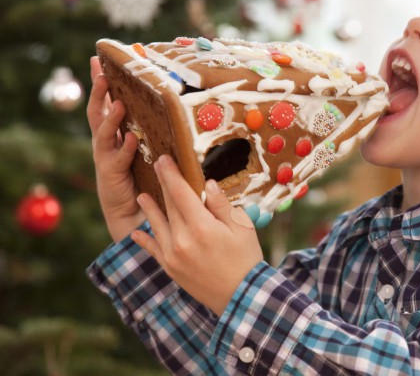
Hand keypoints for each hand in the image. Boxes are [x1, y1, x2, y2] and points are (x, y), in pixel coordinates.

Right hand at [87, 57, 143, 241]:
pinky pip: (118, 159)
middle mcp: (105, 142)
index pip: (105, 102)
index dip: (100, 81)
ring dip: (111, 118)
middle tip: (101, 73)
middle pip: (97, 112)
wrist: (132, 209)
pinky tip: (132, 139)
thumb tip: (165, 104)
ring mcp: (106, 157)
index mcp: (112, 133)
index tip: (98, 58)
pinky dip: (125, 148)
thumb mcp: (144, 148)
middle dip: (98, 92)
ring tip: (119, 104)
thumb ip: (147, 128)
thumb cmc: (141, 175)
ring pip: (103, 133)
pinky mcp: (111, 174)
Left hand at [131, 155, 263, 315]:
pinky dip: (145, 241)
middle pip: (169, 206)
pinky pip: (153, 251)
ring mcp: (173, 256)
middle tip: (156, 167)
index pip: (181, 193)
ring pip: (157, 225)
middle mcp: (182, 240)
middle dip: (162, 184)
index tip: (163, 159)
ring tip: (140, 196)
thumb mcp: (242, 228)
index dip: (171, 174)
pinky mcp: (171, 269)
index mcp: (201, 227)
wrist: (241, 297)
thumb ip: (222, 205)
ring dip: (148, 209)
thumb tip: (207, 185)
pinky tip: (136, 233)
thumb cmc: (246, 259)